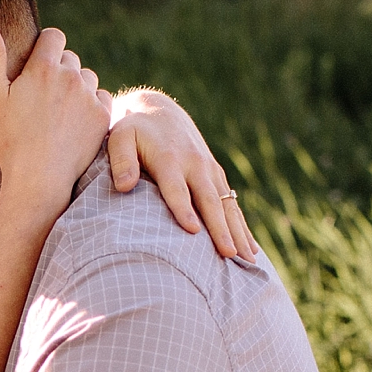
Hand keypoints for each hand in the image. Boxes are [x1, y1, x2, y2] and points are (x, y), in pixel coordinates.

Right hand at [0, 20, 109, 224]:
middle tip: (44, 98)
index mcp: (44, 68)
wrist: (38, 182)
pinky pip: (102, 97)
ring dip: (76, 87)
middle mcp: (70, 77)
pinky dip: (92, 105)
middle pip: (70, 58)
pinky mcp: (102, 117)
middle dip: (59, 70)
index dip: (46, 47)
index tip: (38, 66)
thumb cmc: (9, 142)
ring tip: (59, 112)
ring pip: (87, 78)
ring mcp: (89, 97)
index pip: (54, 36)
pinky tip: (76, 122)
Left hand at [105, 86, 259, 262]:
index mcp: (170, 159)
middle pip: (210, 200)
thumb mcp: (121, 138)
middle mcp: (195, 165)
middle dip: (220, 228)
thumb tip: (124, 186)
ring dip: (238, 232)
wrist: (160, 112)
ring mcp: (209, 171)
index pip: (177, 189)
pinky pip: (231, 205)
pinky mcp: (216, 176)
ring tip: (248, 259)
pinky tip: (251, 250)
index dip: (184, 209)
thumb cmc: (134, 131)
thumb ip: (121, 160)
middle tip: (229, 253)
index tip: (193, 230)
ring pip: (226, 205)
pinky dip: (242, 227)